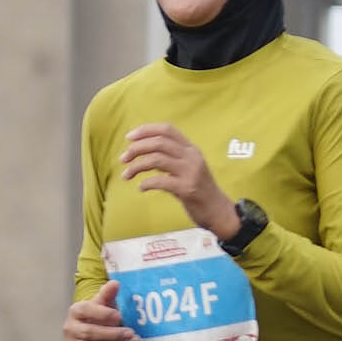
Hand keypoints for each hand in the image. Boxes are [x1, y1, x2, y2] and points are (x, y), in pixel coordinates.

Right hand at [63, 280, 131, 340]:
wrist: (86, 334)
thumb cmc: (95, 316)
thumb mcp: (101, 304)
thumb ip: (107, 294)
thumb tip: (115, 283)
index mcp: (75, 311)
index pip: (86, 311)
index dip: (103, 314)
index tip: (119, 316)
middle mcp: (70, 328)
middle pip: (91, 333)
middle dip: (113, 334)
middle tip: (130, 333)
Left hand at [116, 120, 236, 241]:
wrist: (218, 211)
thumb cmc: (198, 190)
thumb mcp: (188, 167)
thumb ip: (171, 157)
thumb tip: (143, 150)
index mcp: (191, 149)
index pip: (167, 129)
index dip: (146, 130)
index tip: (129, 137)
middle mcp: (192, 157)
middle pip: (159, 142)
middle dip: (136, 148)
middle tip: (123, 158)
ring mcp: (191, 172)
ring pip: (157, 159)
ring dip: (137, 166)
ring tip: (126, 175)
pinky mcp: (187, 189)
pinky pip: (161, 181)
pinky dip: (147, 183)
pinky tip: (141, 187)